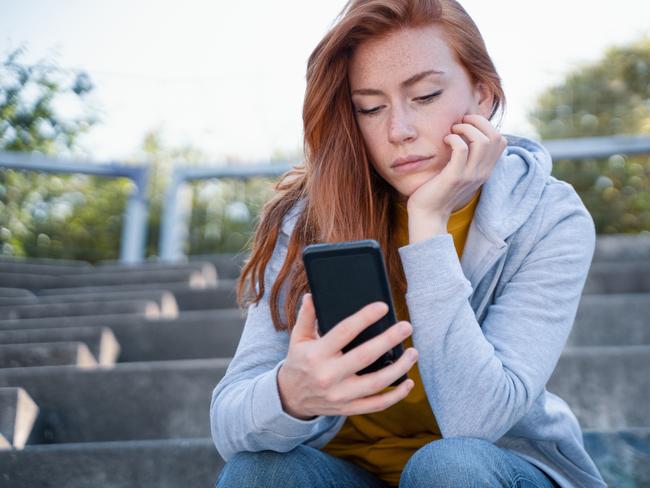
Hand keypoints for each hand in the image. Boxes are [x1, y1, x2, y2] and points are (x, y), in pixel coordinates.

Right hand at [277, 293, 417, 419]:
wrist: (290, 398)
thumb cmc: (299, 361)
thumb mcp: (298, 338)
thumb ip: (306, 316)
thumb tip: (312, 295)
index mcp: (317, 354)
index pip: (344, 332)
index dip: (365, 318)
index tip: (382, 307)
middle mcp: (328, 376)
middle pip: (365, 356)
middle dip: (389, 340)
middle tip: (406, 326)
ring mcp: (340, 395)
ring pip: (376, 383)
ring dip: (399, 368)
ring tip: (413, 352)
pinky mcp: (348, 408)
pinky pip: (376, 405)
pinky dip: (395, 396)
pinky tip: (408, 383)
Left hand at [406, 114, 506, 221]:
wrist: (428, 214)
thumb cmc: (440, 190)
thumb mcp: (461, 172)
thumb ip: (468, 158)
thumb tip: (466, 134)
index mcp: (485, 170)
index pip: (501, 141)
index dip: (487, 126)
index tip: (469, 126)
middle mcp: (482, 172)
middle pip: (495, 137)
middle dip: (478, 122)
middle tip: (461, 123)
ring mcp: (470, 175)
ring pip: (482, 141)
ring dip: (466, 128)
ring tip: (453, 131)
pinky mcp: (454, 177)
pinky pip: (460, 149)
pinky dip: (453, 138)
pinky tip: (445, 140)